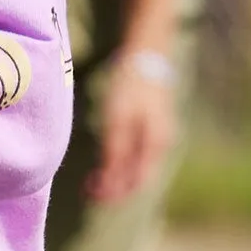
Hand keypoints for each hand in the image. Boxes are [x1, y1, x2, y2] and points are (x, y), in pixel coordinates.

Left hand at [86, 54, 178, 204]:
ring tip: (94, 180)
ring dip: (116, 177)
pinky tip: (106, 162)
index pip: (135, 181)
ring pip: (137, 168)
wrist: (146, 56)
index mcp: (155, 144)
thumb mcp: (117, 118)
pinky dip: (121, 164)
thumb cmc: (130, 85)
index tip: (91, 195)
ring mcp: (158, 137)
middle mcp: (161, 145)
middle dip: (114, 188)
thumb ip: (114, 151)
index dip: (113, 192)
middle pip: (137, 178)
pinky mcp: (152, 130)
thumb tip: (107, 182)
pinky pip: (137, 156)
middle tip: (89, 191)